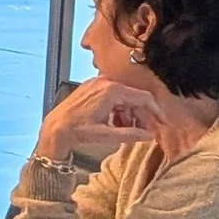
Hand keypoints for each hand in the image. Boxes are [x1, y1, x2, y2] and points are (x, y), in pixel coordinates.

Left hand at [35, 79, 161, 166]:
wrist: (55, 128)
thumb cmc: (77, 130)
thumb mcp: (106, 135)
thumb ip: (130, 134)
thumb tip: (150, 136)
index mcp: (111, 90)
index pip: (143, 98)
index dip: (156, 111)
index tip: (162, 123)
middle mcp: (105, 82)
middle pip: (134, 97)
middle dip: (140, 115)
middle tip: (142, 132)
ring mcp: (97, 83)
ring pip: (124, 97)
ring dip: (129, 114)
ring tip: (125, 131)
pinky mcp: (92, 87)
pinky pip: (113, 96)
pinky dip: (118, 109)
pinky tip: (116, 123)